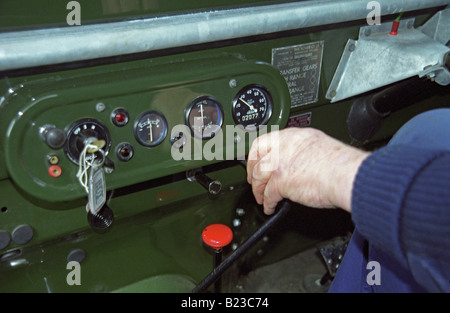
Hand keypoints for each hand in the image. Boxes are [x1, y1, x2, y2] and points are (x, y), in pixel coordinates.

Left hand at [246, 127, 369, 214]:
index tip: (255, 162)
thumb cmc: (340, 163)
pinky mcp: (280, 182)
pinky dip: (267, 203)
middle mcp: (283, 147)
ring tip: (261, 198)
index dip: (256, 155)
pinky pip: (268, 195)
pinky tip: (270, 207)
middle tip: (254, 181)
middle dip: (253, 173)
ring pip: (259, 177)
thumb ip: (301, 151)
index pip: (263, 142)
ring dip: (258, 190)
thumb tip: (294, 162)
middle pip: (257, 159)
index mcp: (292, 136)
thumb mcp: (317, 145)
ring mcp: (279, 163)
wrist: (345, 174)